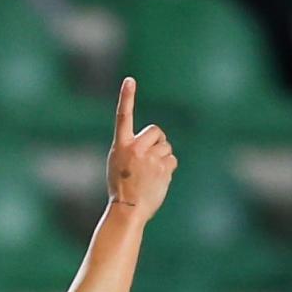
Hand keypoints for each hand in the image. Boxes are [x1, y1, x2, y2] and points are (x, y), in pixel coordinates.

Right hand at [106, 77, 176, 219]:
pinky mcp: (163, 168)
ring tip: (150, 174)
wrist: (128, 210)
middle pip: (156, 131)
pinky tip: (158, 179)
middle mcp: (135, 149)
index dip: (126, 98)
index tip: (129, 80)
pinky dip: (168, 168)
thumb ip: (133, 148)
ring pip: (166, 147)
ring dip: (162, 158)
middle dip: (157, 142)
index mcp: (120, 146)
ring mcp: (150, 158)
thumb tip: (158, 142)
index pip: (123, 117)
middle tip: (149, 160)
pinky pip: (172, 160)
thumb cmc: (122, 188)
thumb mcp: (119, 164)